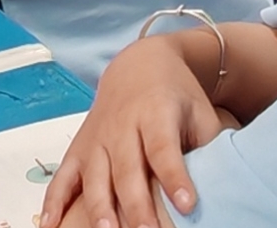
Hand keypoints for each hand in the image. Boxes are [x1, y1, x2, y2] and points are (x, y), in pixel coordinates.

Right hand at [39, 33, 227, 227]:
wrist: (140, 64)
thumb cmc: (176, 95)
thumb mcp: (200, 112)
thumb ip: (210, 145)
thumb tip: (226, 183)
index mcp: (155, 114)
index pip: (164, 149)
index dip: (175, 177)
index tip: (188, 204)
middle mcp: (122, 126)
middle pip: (128, 170)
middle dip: (137, 206)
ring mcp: (96, 139)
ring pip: (95, 178)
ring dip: (99, 209)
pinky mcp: (79, 149)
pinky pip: (62, 178)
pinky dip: (53, 203)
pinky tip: (50, 226)